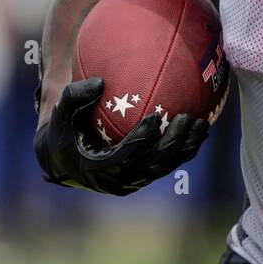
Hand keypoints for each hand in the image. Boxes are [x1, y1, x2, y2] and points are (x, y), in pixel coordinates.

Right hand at [33, 77, 208, 195]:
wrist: (65, 160)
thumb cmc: (64, 130)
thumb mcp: (61, 113)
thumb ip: (73, 96)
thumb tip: (99, 81)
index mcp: (96, 167)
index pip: (124, 156)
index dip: (141, 139)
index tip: (156, 116)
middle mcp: (116, 180)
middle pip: (152, 165)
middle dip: (172, 143)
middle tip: (186, 117)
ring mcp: (132, 182)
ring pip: (164, 168)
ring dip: (185, 147)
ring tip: (201, 123)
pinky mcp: (143, 179)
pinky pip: (168, 165)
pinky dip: (184, 150)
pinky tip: (200, 130)